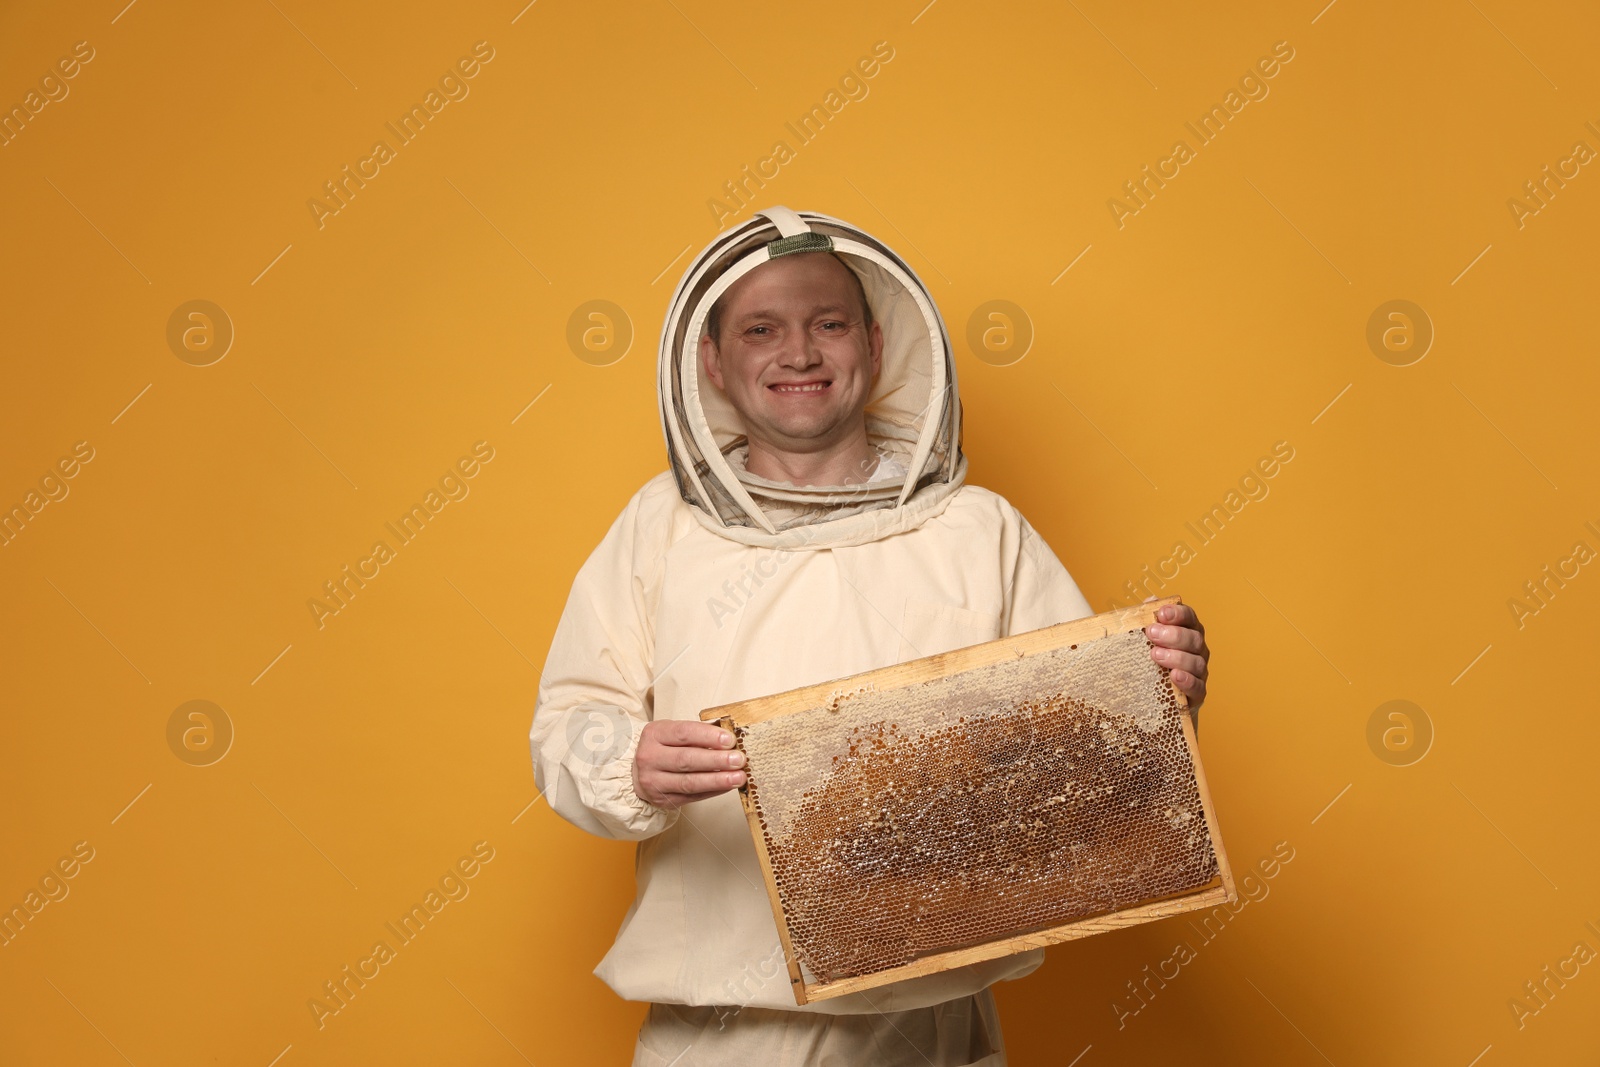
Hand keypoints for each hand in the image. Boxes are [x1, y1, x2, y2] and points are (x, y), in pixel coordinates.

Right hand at [632, 720, 746, 809]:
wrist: (638, 771)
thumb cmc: (662, 747)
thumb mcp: (672, 732)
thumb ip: (697, 734)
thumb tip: (729, 740)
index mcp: (654, 734)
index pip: (683, 733)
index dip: (708, 737)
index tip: (730, 740)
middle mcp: (650, 758)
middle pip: (686, 759)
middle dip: (716, 760)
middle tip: (739, 759)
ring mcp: (654, 781)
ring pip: (689, 782)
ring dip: (717, 780)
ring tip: (738, 777)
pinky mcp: (663, 799)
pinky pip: (692, 797)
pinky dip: (712, 791)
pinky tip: (726, 786)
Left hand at [1143, 597, 1207, 712]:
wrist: (1155, 696)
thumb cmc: (1151, 660)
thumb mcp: (1144, 639)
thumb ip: (1147, 619)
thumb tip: (1150, 600)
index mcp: (1187, 631)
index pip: (1189, 617)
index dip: (1178, 613)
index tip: (1161, 613)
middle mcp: (1197, 649)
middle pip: (1194, 638)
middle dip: (1174, 635)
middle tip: (1152, 633)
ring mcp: (1199, 671)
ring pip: (1196, 662)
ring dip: (1177, 657)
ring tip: (1156, 655)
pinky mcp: (1197, 692)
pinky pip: (1198, 686)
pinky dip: (1188, 681)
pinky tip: (1175, 676)